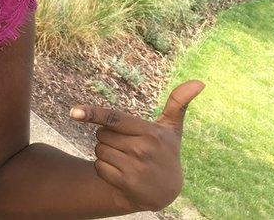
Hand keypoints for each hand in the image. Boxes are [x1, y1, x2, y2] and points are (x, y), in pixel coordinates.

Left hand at [70, 80, 204, 211]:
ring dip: (105, 153)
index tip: (74, 112)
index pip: (114, 119)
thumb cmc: (165, 153)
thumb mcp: (172, 129)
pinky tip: (121, 173)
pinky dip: (104, 169)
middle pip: (101, 134)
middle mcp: (142, 150)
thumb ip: (178, 103)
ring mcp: (134, 169)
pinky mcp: (126, 184)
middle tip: (128, 145)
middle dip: (108, 137)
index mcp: (150, 132)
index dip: (93, 113)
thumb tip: (199, 81)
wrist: (166, 192)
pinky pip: (98, 168)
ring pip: (98, 150)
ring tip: (126, 160)